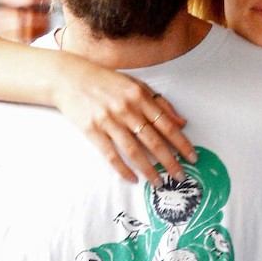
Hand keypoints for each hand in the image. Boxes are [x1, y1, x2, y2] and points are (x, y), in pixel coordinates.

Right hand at [52, 59, 194, 182]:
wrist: (69, 77)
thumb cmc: (105, 81)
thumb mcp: (135, 84)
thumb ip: (159, 102)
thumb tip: (182, 122)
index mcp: (140, 96)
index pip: (167, 124)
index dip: (181, 142)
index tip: (192, 157)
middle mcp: (127, 108)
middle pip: (153, 140)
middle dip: (170, 161)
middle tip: (180, 177)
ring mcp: (109, 120)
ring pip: (134, 150)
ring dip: (148, 169)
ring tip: (159, 183)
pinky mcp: (93, 130)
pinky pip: (111, 155)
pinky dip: (123, 169)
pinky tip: (133, 179)